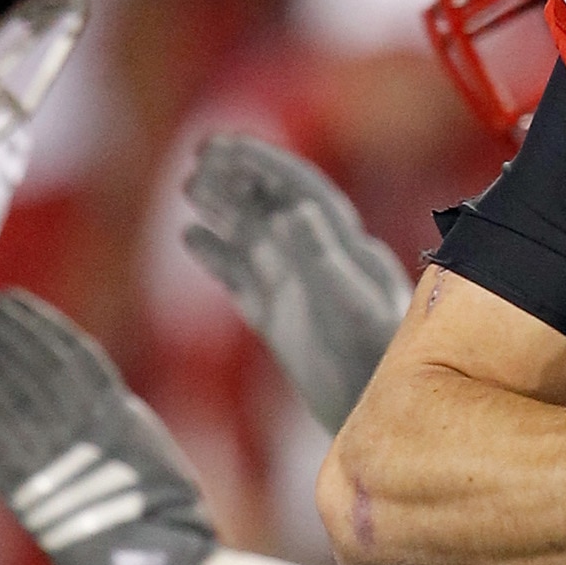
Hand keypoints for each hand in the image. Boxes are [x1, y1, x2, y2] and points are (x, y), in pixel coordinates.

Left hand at [0, 290, 220, 564]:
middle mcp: (89, 426)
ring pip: (11, 390)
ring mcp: (59, 456)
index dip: (37, 321)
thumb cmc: (162, 517)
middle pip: (34, 361)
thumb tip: (86, 391)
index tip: (10, 298)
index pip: (70, 351)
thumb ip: (112, 416)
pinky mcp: (31, 490)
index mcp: (120, 414)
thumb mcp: (148, 449)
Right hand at [182, 136, 413, 432]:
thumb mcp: (352, 309)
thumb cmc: (376, 366)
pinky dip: (218, 257)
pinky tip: (191, 234)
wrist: (376, 420)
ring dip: (225, 209)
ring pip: (255, 239)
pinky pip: (244, 282)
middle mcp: (323, 264)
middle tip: (199, 154)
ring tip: (189, 185)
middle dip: (240, 178)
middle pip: (276, 207)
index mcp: (348, 250)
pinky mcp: (281, 326)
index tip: (224, 144)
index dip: (264, 164)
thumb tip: (293, 210)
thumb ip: (322, 260)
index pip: (301, 191)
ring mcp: (300, 295)